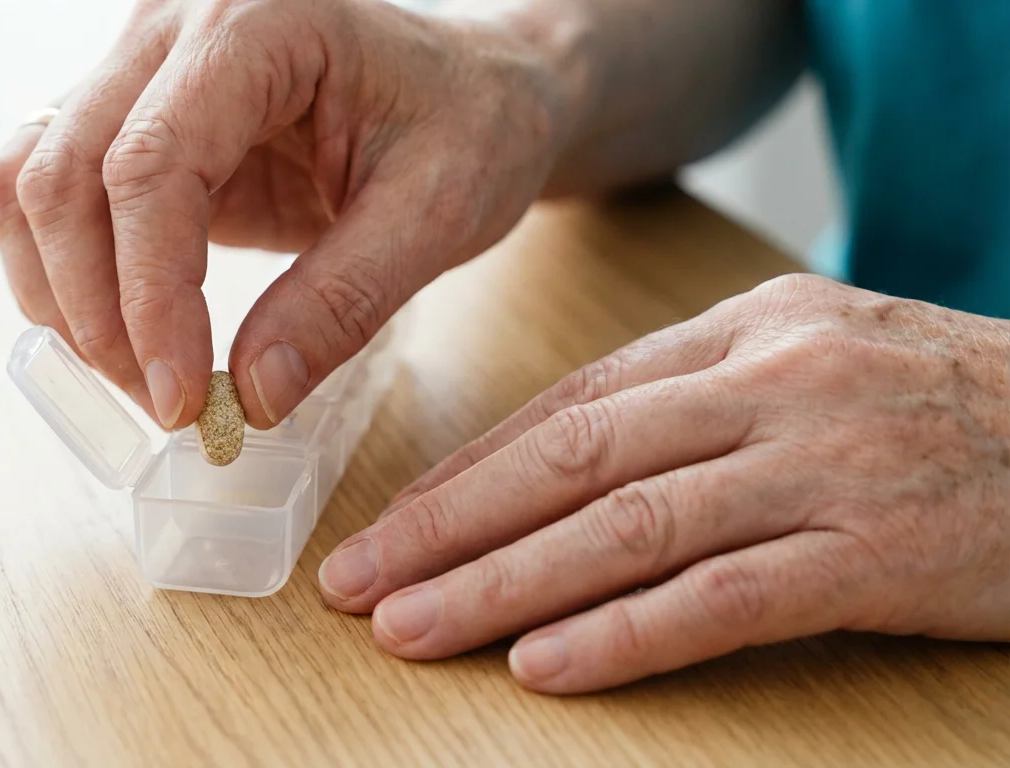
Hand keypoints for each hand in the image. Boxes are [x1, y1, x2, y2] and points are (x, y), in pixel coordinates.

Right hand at [0, 0, 585, 428]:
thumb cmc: (472, 126)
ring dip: (61, 295)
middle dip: (96, 311)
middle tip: (168, 405)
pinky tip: (124, 335)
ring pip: (26, 181)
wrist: (475, 89)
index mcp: (256, 23)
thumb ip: (343, 301)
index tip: (184, 398)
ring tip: (144, 378)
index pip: (150, 165)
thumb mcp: (436, 215)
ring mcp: (140, 67)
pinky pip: (50, 193)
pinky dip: (63, 274)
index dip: (150, 297)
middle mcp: (173, 28)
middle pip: (60, 173)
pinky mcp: (134, 120)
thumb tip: (252, 399)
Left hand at [319, 274, 1009, 692]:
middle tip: (358, 581)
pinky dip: (624, 635)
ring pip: (626, 529)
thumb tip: (550, 465)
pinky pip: (722, 599)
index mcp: (746, 329)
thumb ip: (691, 399)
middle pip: (574, 461)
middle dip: (449, 527)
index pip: (573, 405)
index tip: (393, 523)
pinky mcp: (876, 553)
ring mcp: (824, 466)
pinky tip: (543, 666)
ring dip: (502, 587)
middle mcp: (773, 384)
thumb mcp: (811, 360)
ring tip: (412, 630)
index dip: (469, 470)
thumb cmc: (938, 404)